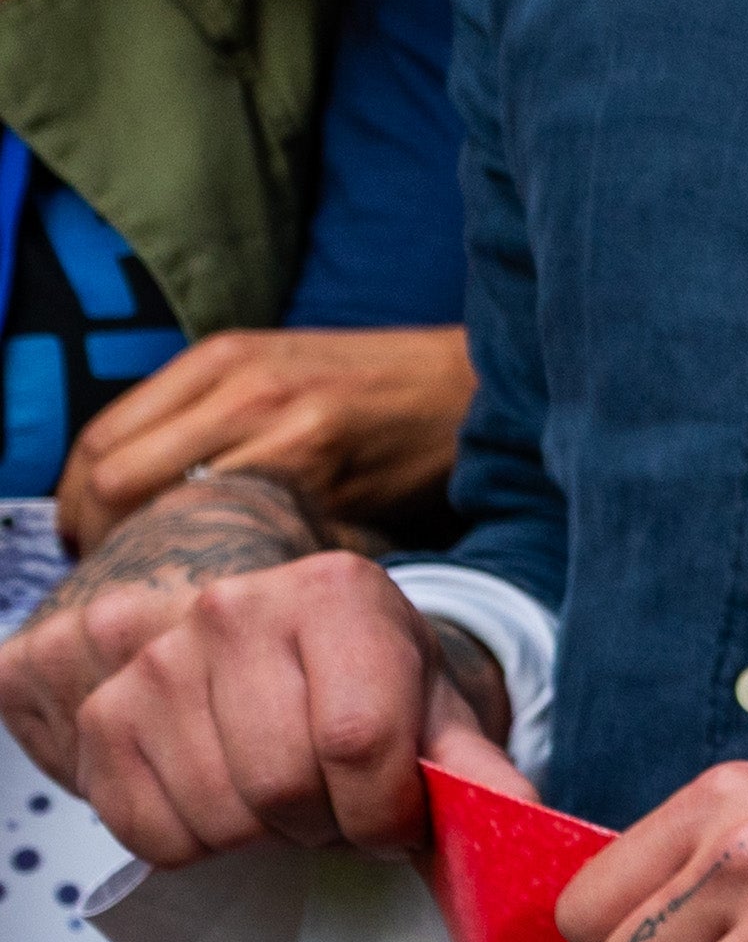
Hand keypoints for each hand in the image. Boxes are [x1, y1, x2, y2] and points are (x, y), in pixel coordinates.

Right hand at [0, 490, 498, 865]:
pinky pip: (154, 837)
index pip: (358, 740)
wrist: (277, 647)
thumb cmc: (367, 682)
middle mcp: (234, 609)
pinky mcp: (106, 718)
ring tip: (289, 801)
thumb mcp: (434, 708)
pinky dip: (202, 848)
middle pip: (281, 786)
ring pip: (219, 819)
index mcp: (336, 593)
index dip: (385, 811)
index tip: (397, 823)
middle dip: (326, 827)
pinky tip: (229, 802)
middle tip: (339, 810)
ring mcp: (156, 660)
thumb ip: (478, 768)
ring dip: (266, 841)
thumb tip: (525, 826)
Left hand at [57, 326, 476, 551]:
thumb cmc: (376, 389)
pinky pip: (243, 534)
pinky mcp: (331, 480)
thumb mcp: (280, 372)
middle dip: (101, 537)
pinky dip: (223, 561)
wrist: (477, 386)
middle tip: (120, 573)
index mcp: (223, 358)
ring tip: (169, 582)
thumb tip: (126, 490)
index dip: (76, 503)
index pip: (100, 440)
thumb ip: (208, 412)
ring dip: (155, 556)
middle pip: (114, 478)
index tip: (89, 541)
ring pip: (166, 511)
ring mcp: (288, 432)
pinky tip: (234, 578)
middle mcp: (244, 388)